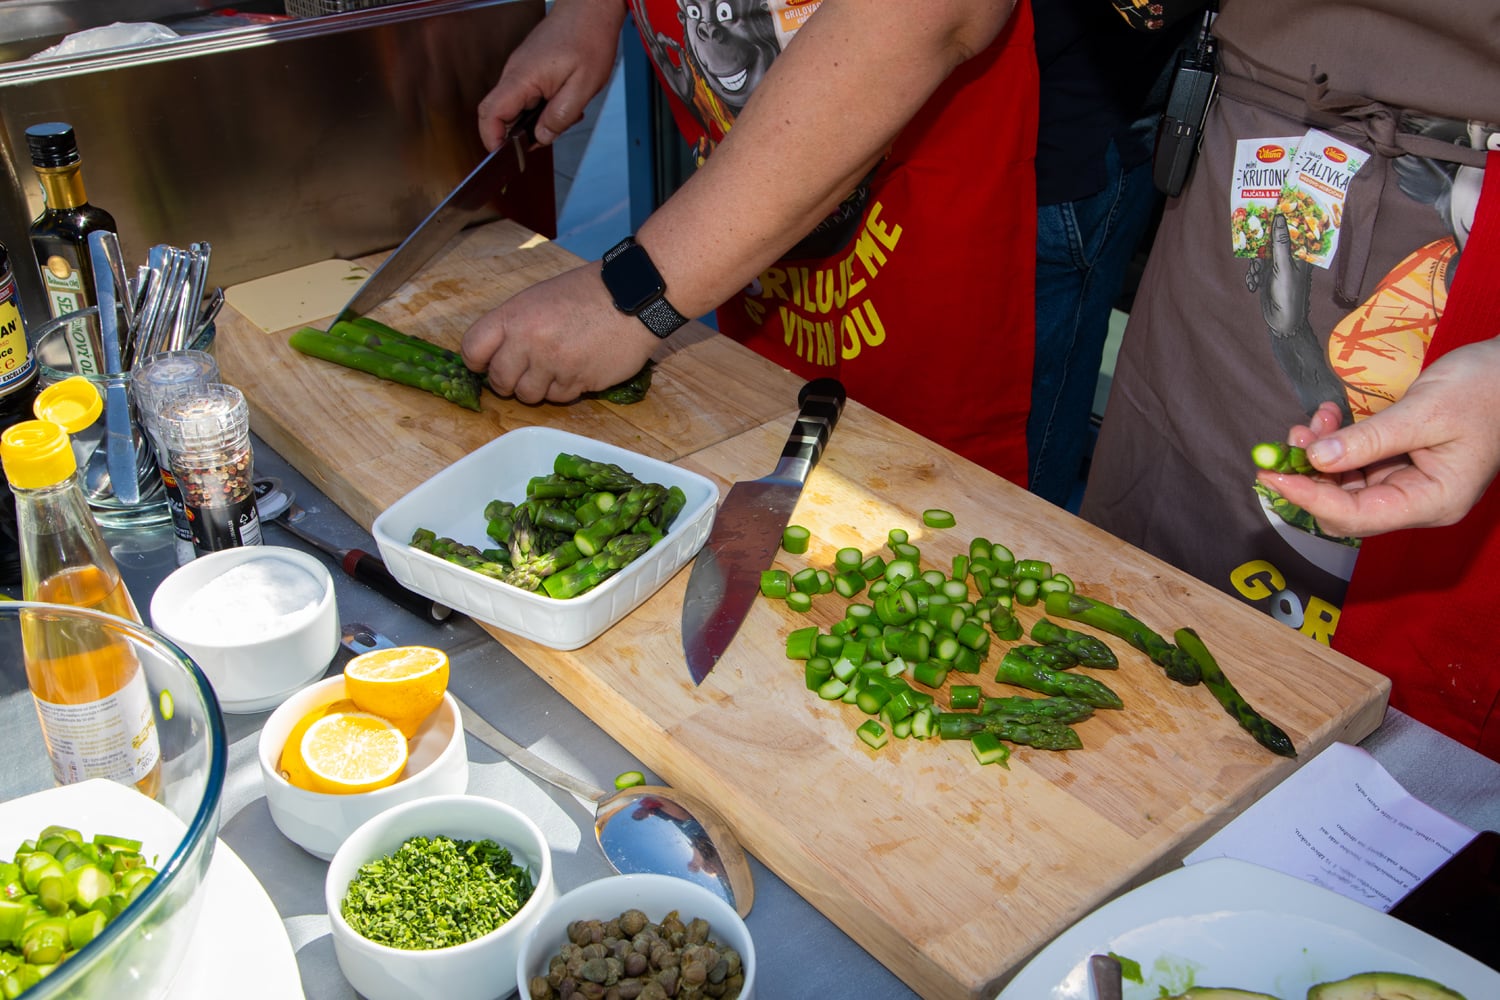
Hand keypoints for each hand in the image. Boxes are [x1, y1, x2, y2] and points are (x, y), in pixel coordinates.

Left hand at [460, 263, 660, 403]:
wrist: (633, 296)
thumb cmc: (587, 292)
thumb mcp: (540, 297)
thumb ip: (516, 325)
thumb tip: (497, 354)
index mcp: (515, 316)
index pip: (473, 349)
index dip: (478, 362)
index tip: (486, 364)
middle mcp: (530, 342)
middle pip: (499, 380)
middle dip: (508, 381)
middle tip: (523, 373)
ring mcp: (554, 364)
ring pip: (528, 395)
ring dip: (537, 388)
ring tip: (554, 369)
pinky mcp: (578, 381)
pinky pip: (558, 398)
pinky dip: (564, 389)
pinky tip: (576, 369)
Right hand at [476, 0, 624, 148]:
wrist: (590, 10)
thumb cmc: (588, 38)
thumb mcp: (583, 86)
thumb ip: (560, 116)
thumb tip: (541, 137)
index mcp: (522, 77)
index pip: (490, 113)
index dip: (491, 139)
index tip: (502, 156)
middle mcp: (515, 73)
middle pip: (498, 114)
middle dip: (516, 136)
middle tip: (545, 138)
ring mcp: (520, 71)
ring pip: (515, 108)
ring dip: (535, 121)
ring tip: (564, 115)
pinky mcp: (529, 70)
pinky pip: (526, 97)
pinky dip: (541, 108)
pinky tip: (563, 103)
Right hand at [1247, 213, 1312, 339]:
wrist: (1282, 322)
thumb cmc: (1289, 294)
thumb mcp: (1284, 267)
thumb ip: (1281, 243)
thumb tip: (1279, 218)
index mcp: (1300, 253)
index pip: (1291, 229)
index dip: (1280, 219)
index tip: (1267, 209)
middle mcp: (1289, 257)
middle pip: (1272, 241)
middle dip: (1259, 247)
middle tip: (1250, 247)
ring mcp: (1277, 267)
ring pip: (1260, 255)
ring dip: (1253, 266)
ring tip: (1254, 278)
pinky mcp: (1267, 277)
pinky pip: (1255, 268)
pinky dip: (1251, 276)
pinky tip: (1252, 286)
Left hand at [1258, 337, 1499, 535]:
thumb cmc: (1483, 390)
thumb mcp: (1423, 412)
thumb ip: (1369, 440)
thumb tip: (1316, 459)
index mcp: (1432, 501)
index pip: (1356, 516)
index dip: (1309, 498)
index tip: (1271, 476)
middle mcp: (1416, 501)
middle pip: (1344, 507)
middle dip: (1311, 475)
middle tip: (1291, 438)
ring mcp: (1407, 484)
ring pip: (1345, 485)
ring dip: (1320, 455)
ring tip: (1314, 419)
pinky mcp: (1399, 465)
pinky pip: (1356, 464)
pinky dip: (1337, 444)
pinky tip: (1329, 417)